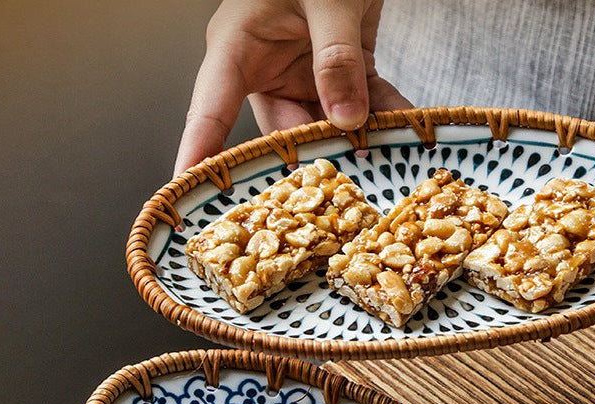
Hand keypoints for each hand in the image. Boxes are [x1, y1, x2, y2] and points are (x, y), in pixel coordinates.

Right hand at [174, 0, 410, 175]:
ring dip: (355, 141)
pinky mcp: (338, 75)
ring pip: (324, 127)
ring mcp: (302, 74)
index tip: (187, 193)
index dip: (198, 154)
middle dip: (310, 158)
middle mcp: (266, 67)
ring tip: (383, 158)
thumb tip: (345, 121)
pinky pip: (360, 105)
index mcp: (239, 46)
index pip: (209, 111)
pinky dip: (384, 117)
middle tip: (338, 185)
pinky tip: (408, 130)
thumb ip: (336, 58)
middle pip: (280, 132)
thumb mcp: (329, 0)